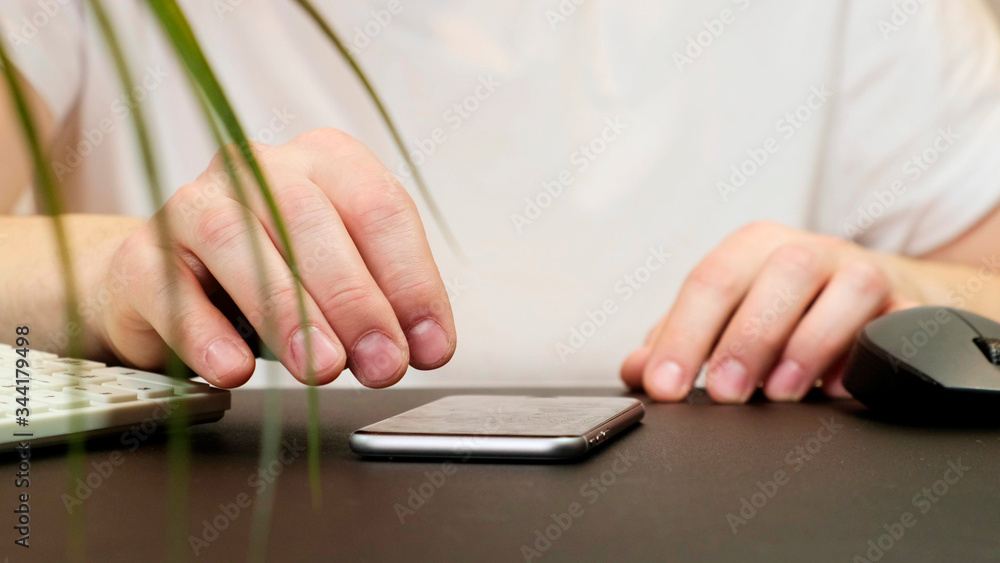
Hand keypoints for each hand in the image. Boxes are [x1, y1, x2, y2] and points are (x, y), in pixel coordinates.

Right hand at [96, 129, 455, 387]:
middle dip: (356, 300)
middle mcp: (258, 167)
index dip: (412, 281)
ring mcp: (192, 202)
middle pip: (311, 220)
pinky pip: (168, 287)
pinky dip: (204, 333)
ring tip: (322, 369)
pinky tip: (234, 370)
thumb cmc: (275, 280)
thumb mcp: (341, 282)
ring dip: (287, 312)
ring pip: (237, 242)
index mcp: (325, 161)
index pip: (380, 208)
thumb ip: (383, 305)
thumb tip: (421, 347)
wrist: (172, 287)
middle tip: (382, 364)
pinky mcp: (140, 254)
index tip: (429, 347)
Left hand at [620, 221, 923, 402]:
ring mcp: (863, 272)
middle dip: (746, 338)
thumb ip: (682, 341)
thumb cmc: (787, 307)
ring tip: (779, 394)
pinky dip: (869, 353)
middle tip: (723, 393)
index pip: (712, 280)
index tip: (665, 385)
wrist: (879, 295)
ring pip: (847, 286)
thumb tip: (637, 370)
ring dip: (810, 343)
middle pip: (780, 275)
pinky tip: (839, 387)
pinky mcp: (908, 304)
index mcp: (755, 249)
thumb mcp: (729, 317)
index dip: (684, 334)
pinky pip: (899, 322)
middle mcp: (810, 251)